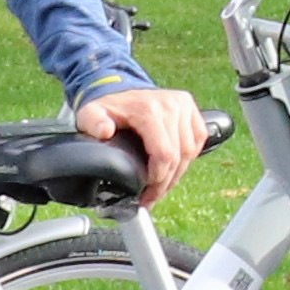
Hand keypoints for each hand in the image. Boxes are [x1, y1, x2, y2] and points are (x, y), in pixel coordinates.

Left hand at [73, 80, 208, 200]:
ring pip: (190, 151)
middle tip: (152, 196)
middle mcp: (171, 105)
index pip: (165, 154)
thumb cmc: (107, 109)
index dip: (158, 179)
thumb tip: (104, 131)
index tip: (145, 191)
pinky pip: (198, 139)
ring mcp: (184, 106)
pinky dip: (189, 156)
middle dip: (166, 182)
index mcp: (149, 110)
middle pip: (179, 156)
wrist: (120, 92)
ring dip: (178, 172)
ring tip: (163, 185)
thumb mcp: (91, 114)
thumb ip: (92, 122)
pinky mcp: (191, 109)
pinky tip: (176, 166)